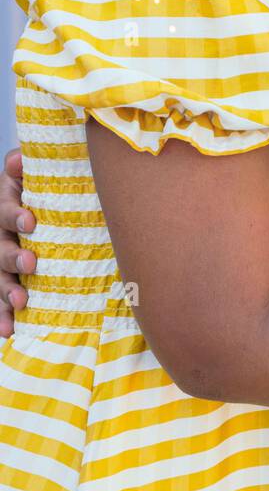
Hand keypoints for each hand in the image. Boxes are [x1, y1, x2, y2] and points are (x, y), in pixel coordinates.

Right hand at [0, 148, 34, 335]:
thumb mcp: (35, 178)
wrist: (43, 216)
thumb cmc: (44, 193)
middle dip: (13, 257)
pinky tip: (8, 330)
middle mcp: (1, 238)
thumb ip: (26, 168)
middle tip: (30, 263)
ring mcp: (3, 263)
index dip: (14, 215)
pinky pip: (1, 303)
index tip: (30, 221)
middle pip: (0, 249)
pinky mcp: (10, 284)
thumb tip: (18, 159)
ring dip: (7, 291)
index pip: (5, 211)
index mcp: (7, 209)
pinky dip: (3, 317)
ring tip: (21, 302)